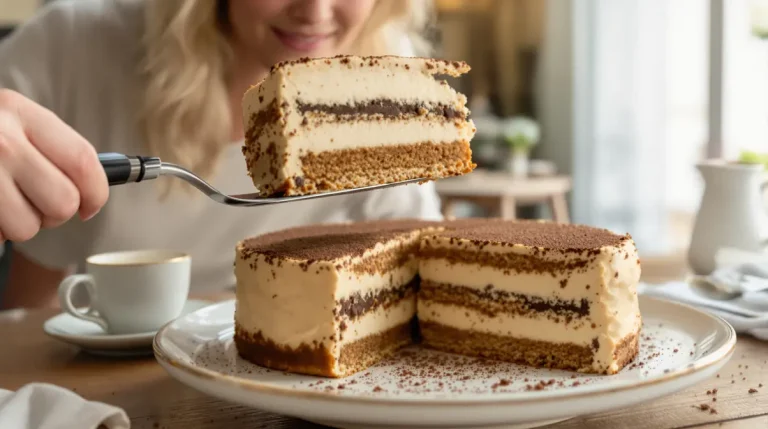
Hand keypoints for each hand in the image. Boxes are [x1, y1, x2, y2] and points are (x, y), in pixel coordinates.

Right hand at [0, 89, 107, 241]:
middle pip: (61, 203)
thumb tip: (95, 190)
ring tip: (0, 203)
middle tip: (33, 201)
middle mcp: (0, 140)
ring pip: (28, 227)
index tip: (90, 205)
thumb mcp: (12, 120)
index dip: (96, 193)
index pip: (83, 161)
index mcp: (21, 113)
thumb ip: (53, 148)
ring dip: (19, 225)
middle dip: (52, 212)